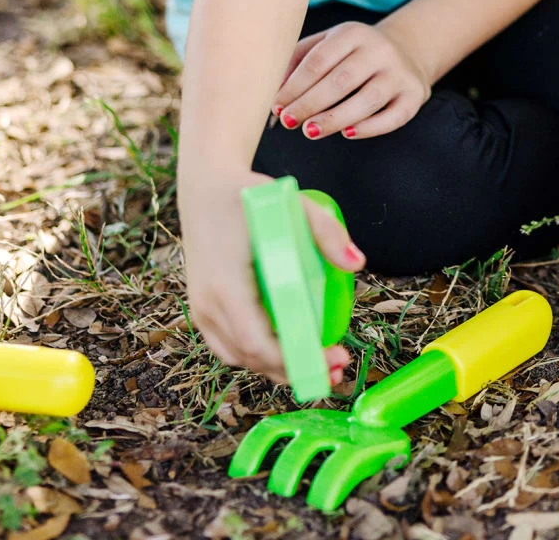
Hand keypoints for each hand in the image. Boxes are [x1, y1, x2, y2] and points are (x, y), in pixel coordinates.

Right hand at [180, 169, 364, 383]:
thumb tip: (358, 263)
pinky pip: (230, 346)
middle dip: (296, 370)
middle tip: (338, 368)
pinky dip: (260, 355)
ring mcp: (201, 310)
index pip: (258, 342)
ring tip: (320, 364)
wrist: (204, 187)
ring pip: (240, 357)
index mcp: (226, 284)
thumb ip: (326, 231)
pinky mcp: (202, 310)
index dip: (297, 360)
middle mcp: (208, 304)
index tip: (333, 358)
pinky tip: (289, 350)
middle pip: (252, 357)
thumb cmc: (247, 195)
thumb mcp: (291, 204)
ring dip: (278, 368)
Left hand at [273, 20, 431, 139]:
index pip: (319, 60)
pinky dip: (370, 128)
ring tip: (310, 131)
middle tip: (288, 122)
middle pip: (341, 80)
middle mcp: (379, 49)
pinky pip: (393, 116)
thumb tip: (274, 96)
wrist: (407, 50)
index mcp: (352, 33)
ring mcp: (399, 72)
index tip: (277, 105)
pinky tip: (347, 134)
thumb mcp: (326, 45)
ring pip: (367, 99)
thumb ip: (298, 63)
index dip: (295, 85)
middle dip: (310, 104)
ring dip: (335, 118)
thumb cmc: (352, 53)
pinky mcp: (414, 95)